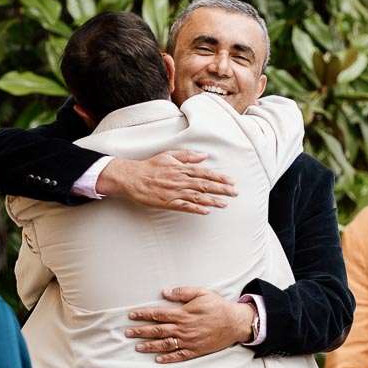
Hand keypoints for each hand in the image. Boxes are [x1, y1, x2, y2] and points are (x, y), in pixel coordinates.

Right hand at [97, 151, 237, 213]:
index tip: (231, 181)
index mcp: (181, 168)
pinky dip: (196, 209)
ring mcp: (174, 192)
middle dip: (221, 189)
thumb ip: (187, 156)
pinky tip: (207, 211)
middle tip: (234, 193)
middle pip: (204, 185)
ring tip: (225, 204)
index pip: (205, 173)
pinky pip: (185, 207)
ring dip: (212, 200)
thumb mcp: (169, 155)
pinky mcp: (168, 203)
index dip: (219, 177)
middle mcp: (180, 180)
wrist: (132, 178)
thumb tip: (204, 156)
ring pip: (197, 197)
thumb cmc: (150, 166)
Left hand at [126, 288, 251, 362]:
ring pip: (165, 344)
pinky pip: (179, 356)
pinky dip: (168, 358)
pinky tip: (157, 359)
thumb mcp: (201, 293)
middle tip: (127, 333)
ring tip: (137, 347)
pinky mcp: (196, 350)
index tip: (131, 316)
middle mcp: (184, 328)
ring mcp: (189, 341)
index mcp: (183, 314)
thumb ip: (182, 293)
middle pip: (157, 330)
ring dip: (150, 346)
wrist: (235, 322)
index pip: (158, 314)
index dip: (143, 315)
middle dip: (141, 331)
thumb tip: (164, 292)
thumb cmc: (218, 306)